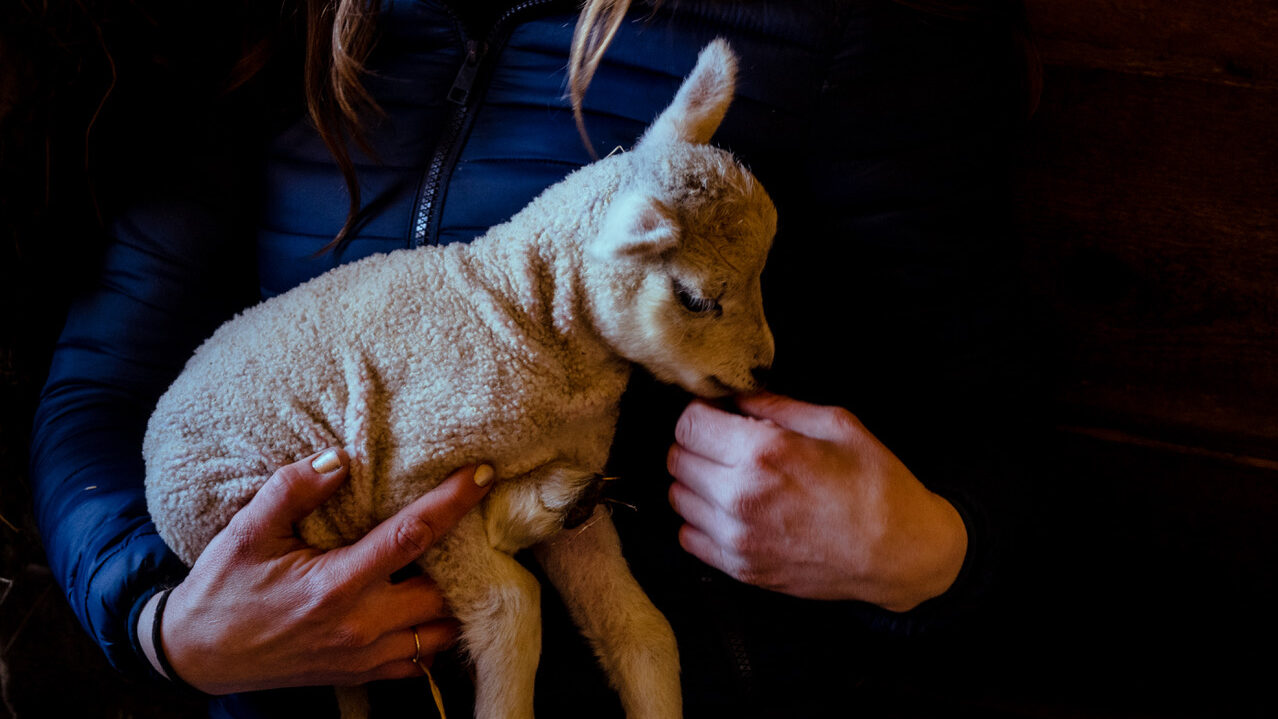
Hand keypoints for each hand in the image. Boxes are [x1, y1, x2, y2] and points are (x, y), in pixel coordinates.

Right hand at [137, 448, 493, 692]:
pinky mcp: (362, 675)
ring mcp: (365, 657)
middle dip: (467, 558)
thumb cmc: (223, 588)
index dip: (453, 502)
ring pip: (442, 632)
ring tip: (457, 563)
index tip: (483, 474)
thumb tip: (340, 458)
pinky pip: (421, 661)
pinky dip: (435, 634)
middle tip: (476, 523)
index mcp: (337, 585)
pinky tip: (428, 604)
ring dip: (456, 599)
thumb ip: (293, 489)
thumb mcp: (248, 531)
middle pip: (445, 590)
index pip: (412, 536)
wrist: (196, 655)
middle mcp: (361, 625)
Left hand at [666, 391, 966, 610]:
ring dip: (697, 482)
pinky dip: (701, 520)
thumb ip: (776, 406)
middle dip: (697, 445)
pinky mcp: (741, 569)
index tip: (719, 417)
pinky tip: (731, 511)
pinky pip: (690, 538)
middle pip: (676, 459)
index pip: (688, 424)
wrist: (900, 553)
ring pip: (677, 498)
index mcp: (763, 453)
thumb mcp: (836, 424)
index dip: (701, 414)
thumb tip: (736, 396)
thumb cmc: (877, 484)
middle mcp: (740, 496)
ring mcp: (738, 538)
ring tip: (732, 478)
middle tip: (727, 445)